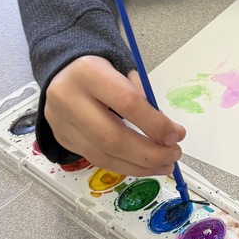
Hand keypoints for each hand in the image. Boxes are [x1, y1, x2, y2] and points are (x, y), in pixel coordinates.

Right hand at [44, 55, 185, 176]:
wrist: (63, 73)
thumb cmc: (102, 72)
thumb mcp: (123, 72)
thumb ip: (142, 97)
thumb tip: (166, 133)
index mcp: (88, 72)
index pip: (127, 103)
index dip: (155, 124)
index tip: (177, 135)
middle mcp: (68, 98)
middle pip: (112, 138)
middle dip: (150, 153)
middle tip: (174, 154)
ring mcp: (61, 123)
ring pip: (103, 156)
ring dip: (139, 166)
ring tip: (165, 164)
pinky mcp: (63, 139)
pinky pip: (96, 160)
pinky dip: (125, 166)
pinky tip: (143, 165)